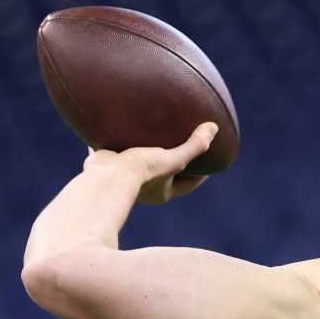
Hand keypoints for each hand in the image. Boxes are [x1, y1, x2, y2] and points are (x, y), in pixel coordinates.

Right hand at [83, 122, 216, 203]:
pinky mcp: (108, 166)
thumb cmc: (142, 172)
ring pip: (139, 163)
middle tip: (182, 146)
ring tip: (152, 134)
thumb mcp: (173, 159)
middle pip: (164, 174)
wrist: (105, 177)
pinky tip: (118, 128)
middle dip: (172, 162)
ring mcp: (125, 177)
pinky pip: (115, 152)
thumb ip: (193, 146)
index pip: (188, 184)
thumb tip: (214, 128)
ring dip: (145, 151)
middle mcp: (145, 188)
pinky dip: (117, 142)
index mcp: (162, 191)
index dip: (200, 175)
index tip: (209, 164)